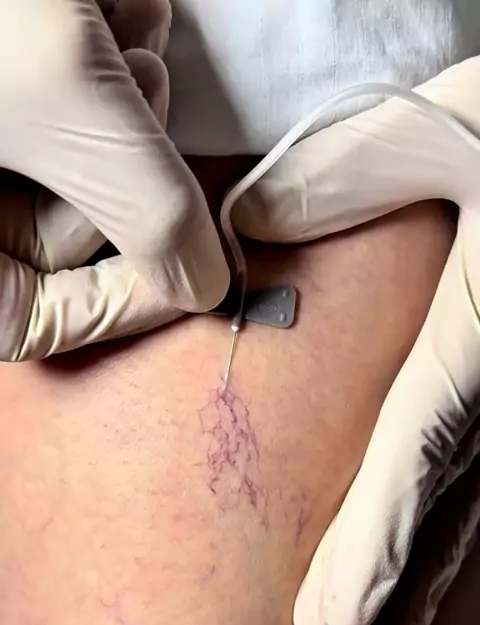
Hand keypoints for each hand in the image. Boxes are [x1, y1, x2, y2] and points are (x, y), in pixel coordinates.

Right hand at [0, 0, 228, 360]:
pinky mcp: (23, 82)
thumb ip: (149, 215)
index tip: (195, 274)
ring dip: (134, 101)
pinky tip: (123, 10)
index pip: (27, 321)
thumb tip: (207, 289)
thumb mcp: (67, 105)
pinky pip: (79, 100)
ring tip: (129, 40)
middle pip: (70, 235)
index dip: (115, 305)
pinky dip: (118, 56)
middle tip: (143, 97)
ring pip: (85, 163)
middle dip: (131, 168)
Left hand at [232, 57, 479, 624]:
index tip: (335, 617)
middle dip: (392, 570)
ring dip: (423, 547)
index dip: (378, 538)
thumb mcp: (438, 131)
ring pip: (469, 478)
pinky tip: (427, 527)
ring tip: (378, 612)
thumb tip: (247, 228)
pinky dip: (446, 497)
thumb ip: (346, 175)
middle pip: (445, 487)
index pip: (419, 445)